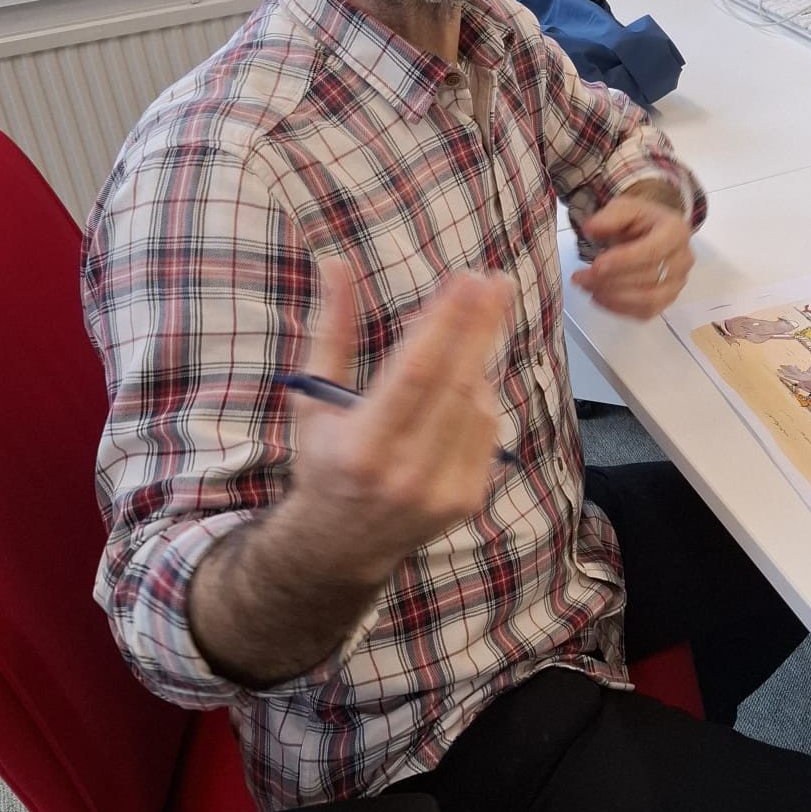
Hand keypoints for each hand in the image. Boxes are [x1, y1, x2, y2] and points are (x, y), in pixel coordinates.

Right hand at [289, 259, 513, 583]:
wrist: (339, 546)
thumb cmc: (323, 460)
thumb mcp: (313, 399)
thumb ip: (331, 331)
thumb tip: (336, 265)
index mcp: (361, 446)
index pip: (416, 372)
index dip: (446, 322)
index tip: (468, 279)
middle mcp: (405, 473)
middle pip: (457, 382)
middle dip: (481, 326)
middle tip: (497, 281)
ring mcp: (442, 491)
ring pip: (477, 404)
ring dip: (476, 361)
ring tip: (465, 334)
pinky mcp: (467, 501)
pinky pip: (488, 431)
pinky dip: (480, 398)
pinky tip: (465, 382)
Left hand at [571, 193, 692, 318]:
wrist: (652, 233)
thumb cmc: (640, 220)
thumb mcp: (625, 208)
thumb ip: (610, 216)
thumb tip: (591, 228)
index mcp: (676, 232)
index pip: (653, 251)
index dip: (623, 261)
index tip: (596, 266)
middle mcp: (683, 260)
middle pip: (648, 277)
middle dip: (610, 280)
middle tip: (580, 277)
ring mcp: (677, 283)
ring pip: (648, 300)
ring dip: (613, 297)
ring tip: (587, 287)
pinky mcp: (667, 301)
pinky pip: (645, 312)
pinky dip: (619, 308)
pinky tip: (599, 297)